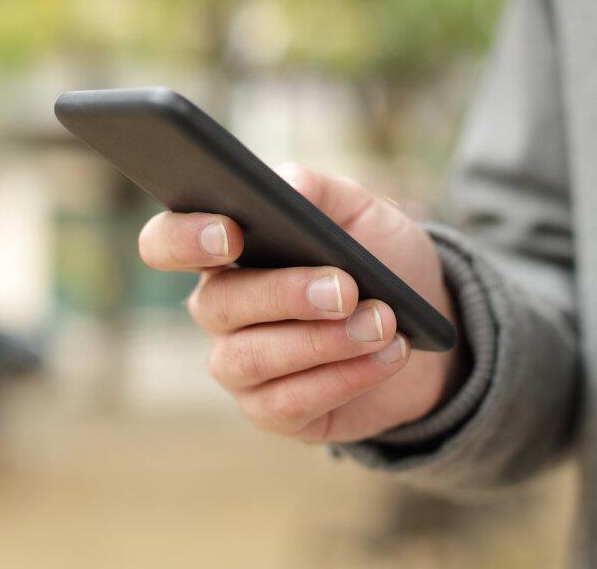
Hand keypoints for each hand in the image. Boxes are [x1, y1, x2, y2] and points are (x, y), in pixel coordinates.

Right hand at [137, 163, 460, 442]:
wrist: (429, 321)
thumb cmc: (380, 257)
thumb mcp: (360, 210)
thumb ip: (318, 190)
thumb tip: (284, 184)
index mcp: (225, 251)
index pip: (167, 243)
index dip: (184, 240)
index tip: (232, 234)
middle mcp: (220, 309)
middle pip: (215, 305)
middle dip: (284, 295)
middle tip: (347, 288)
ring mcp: (241, 365)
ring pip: (250, 359)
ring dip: (322, 341)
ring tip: (382, 323)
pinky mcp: (273, 412)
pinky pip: (288, 403)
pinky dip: (344, 378)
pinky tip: (387, 354)